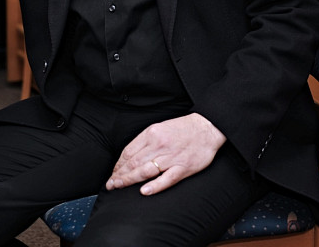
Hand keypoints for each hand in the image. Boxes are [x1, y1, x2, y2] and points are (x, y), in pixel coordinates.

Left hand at [106, 113, 225, 195]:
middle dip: (119, 175)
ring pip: (145, 171)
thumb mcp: (160, 127)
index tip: (113, 173)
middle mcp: (159, 145)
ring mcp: (171, 157)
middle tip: (110, 184)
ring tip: (119, 187)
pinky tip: (144, 191)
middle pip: (133, 163)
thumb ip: (145, 141)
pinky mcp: (183, 168)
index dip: (118, 165)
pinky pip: (166, 179)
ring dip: (129, 180)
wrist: (208, 127)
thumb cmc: (184, 129)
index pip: (129, 152)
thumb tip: (129, 156)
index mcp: (152, 134)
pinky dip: (154, 186)